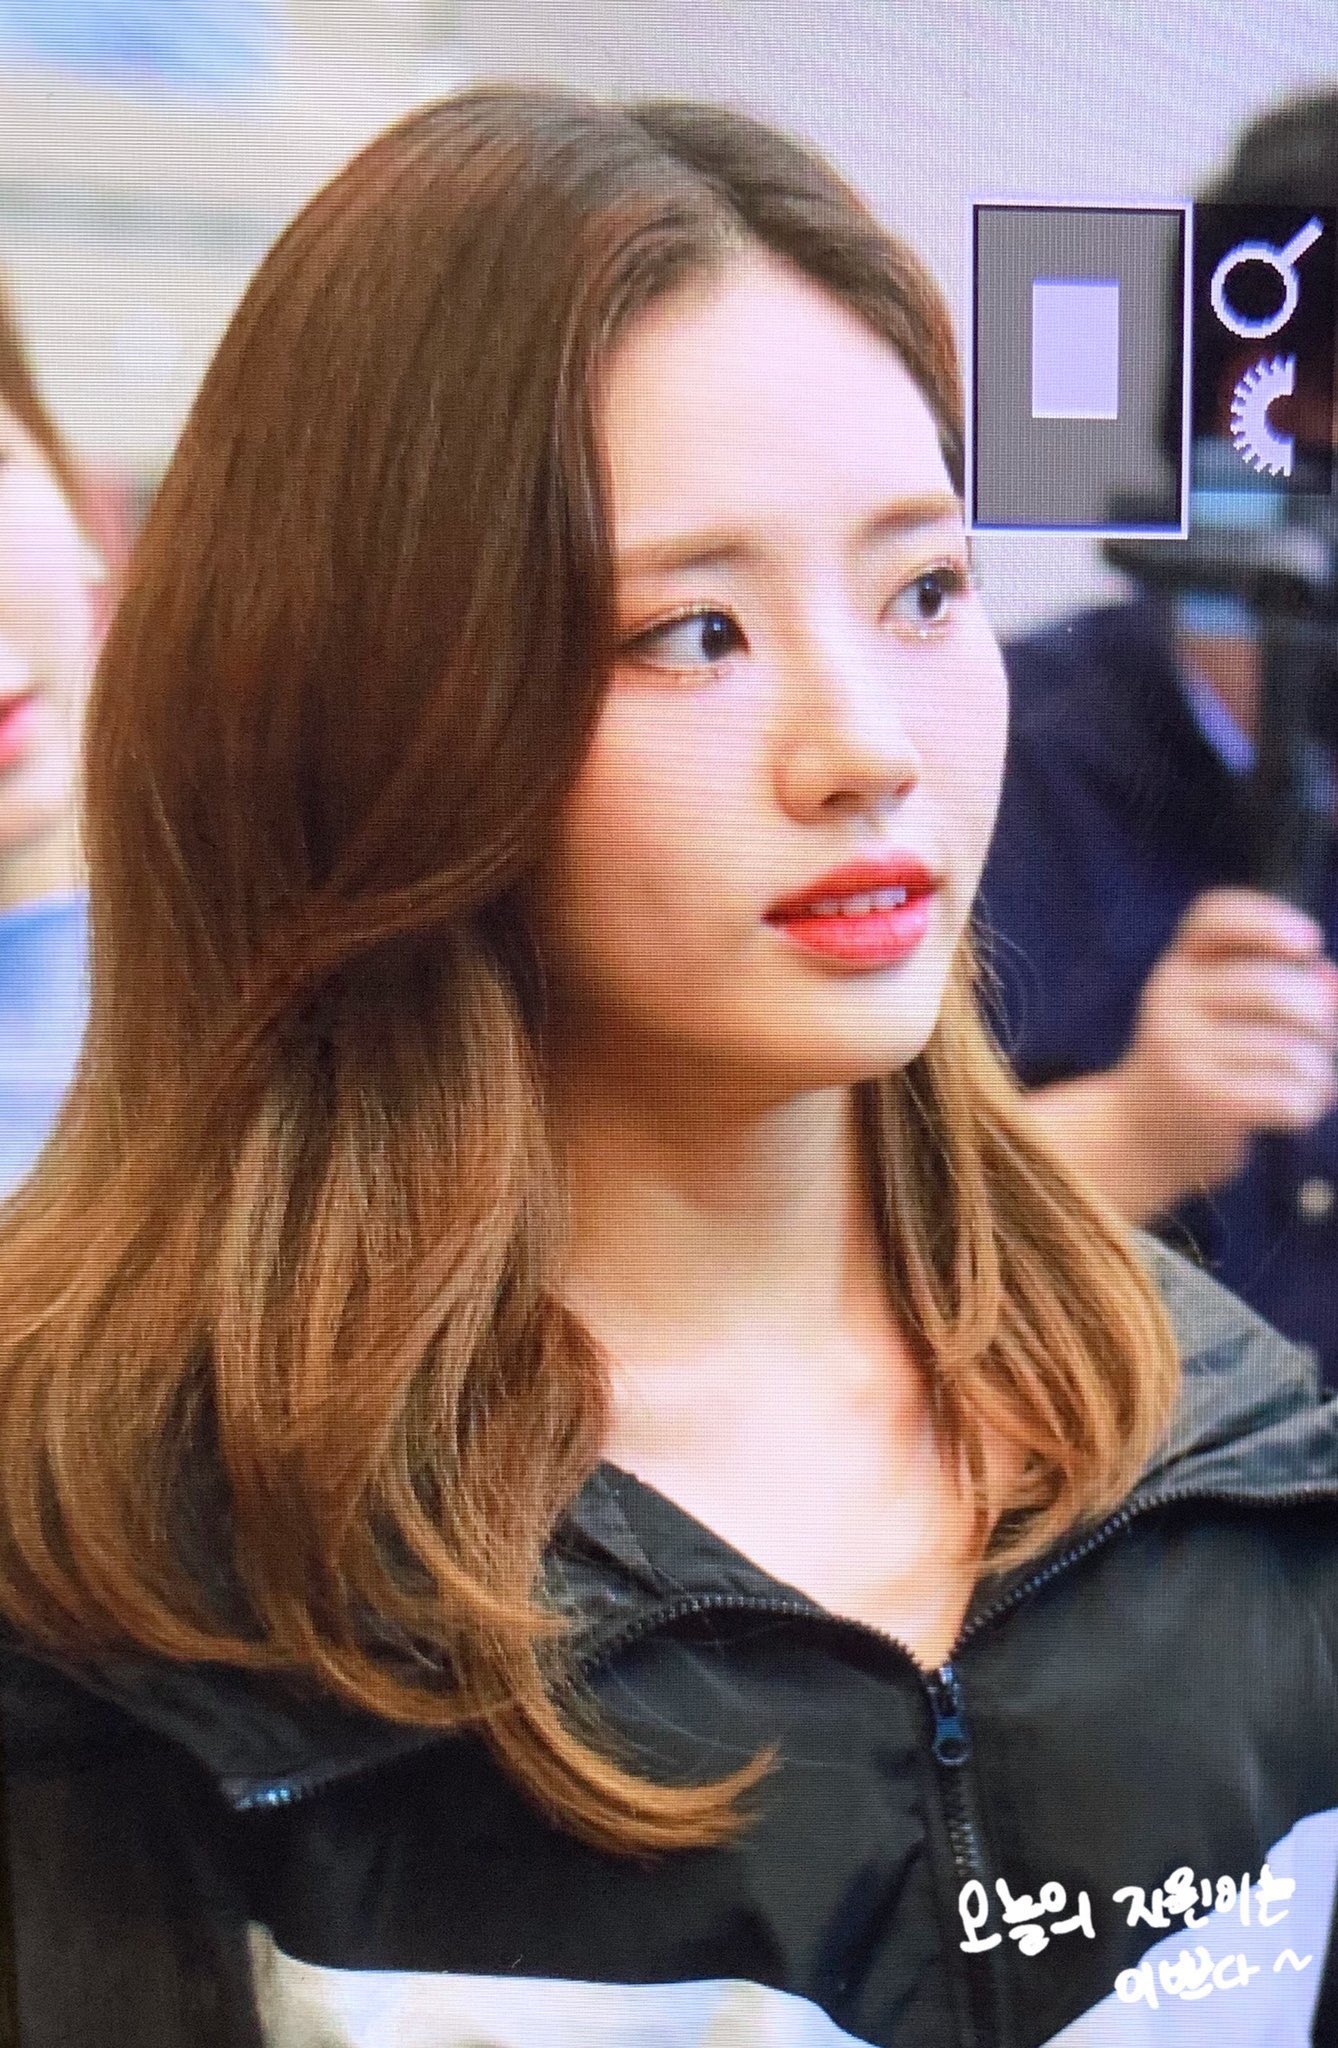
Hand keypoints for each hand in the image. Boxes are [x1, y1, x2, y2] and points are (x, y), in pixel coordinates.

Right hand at [1113, 888, 1337, 1197]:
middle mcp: (1169, 999)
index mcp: (1179, 965)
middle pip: (1273, 988)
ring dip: (1321, 1072)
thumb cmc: (1208, 1058)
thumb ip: (1284, 984)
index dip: (1268, 920)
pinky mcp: (1202, 1101)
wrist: (1144, 1132)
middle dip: (1323, 1019)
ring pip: (1292, 1050)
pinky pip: (1289, 1094)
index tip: (1310, 942)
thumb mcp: (1231, 1009)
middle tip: (1326, 1040)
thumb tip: (1330, 985)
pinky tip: (1297, 1106)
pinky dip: (1310, 1102)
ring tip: (1312, 1082)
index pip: (1214, 918)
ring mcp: (1180, 1050)